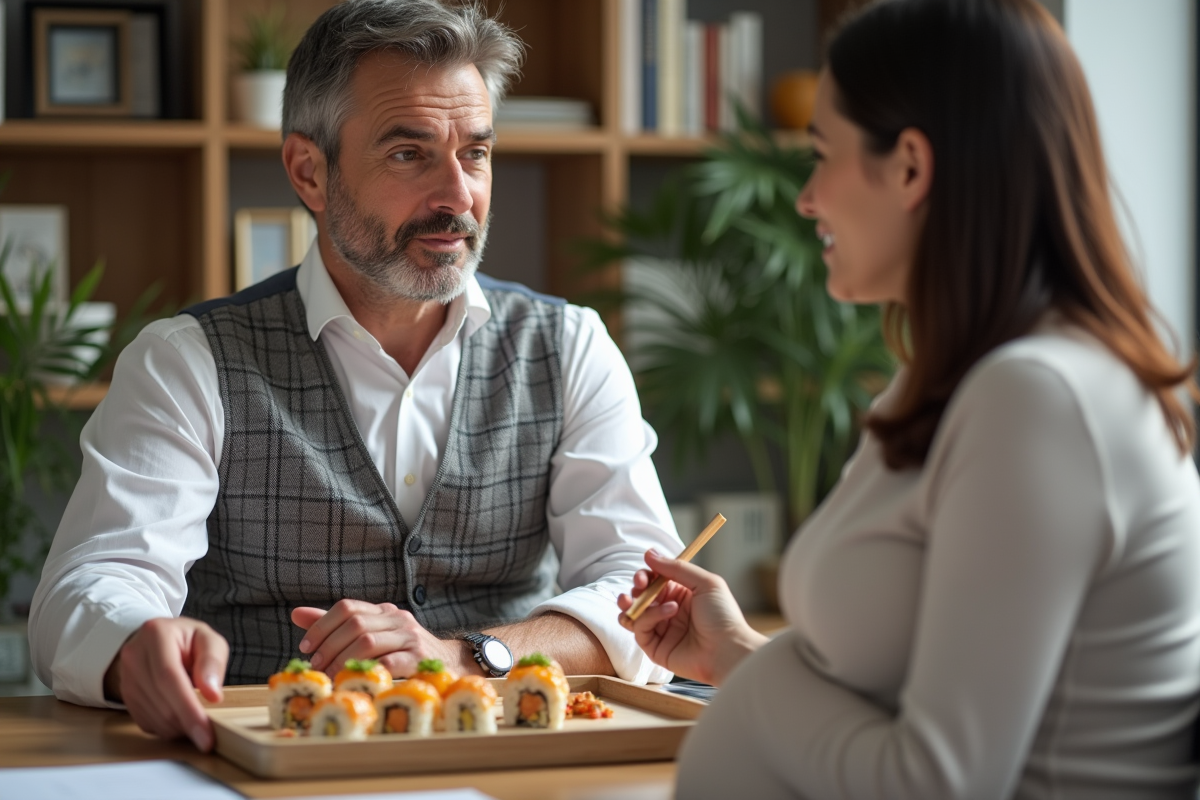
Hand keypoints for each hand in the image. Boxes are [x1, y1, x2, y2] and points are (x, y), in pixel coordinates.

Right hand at [103, 617, 227, 751]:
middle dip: (186, 722)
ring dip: (178, 726)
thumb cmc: (187, 641)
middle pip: (160, 699)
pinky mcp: (125, 696)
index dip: (187, 708)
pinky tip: (181, 718)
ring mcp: (126, 677)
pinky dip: (167, 727)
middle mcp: (135, 655)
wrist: (158, 640)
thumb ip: (213, 663)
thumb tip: (212, 694)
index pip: (169, 677)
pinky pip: (146, 721)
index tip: (204, 731)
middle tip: (207, 738)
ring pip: (152, 715)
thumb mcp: (208, 640)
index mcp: (156, 634)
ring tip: (197, 721)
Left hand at [291, 600, 465, 677]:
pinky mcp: (419, 658)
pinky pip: (389, 662)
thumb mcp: (373, 634)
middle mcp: (396, 619)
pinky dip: (369, 672)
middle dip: (330, 646)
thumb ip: (336, 625)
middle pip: (355, 624)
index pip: (348, 608)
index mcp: (383, 611)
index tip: (307, 647)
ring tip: (332, 677)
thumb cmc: (404, 652)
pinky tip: (357, 682)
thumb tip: (296, 614)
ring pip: (368, 641)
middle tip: (317, 666)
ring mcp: (409, 637)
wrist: (450, 663)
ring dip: (344, 661)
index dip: (323, 626)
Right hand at [618, 550, 767, 685]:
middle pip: (641, 597)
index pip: (655, 581)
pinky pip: (641, 630)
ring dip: (631, 604)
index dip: (646, 576)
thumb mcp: (705, 583)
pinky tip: (669, 612)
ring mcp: (662, 631)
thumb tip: (649, 553)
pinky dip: (649, 617)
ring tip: (636, 600)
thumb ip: (676, 567)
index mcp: (681, 594)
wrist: (729, 650)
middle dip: (636, 588)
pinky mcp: (656, 649)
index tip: (643, 574)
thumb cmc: (723, 616)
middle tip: (640, 585)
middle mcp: (669, 612)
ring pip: (634, 614)